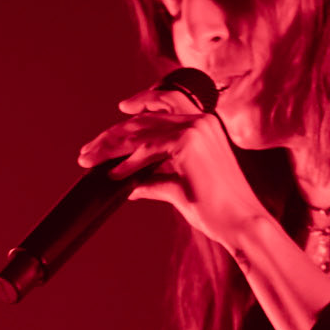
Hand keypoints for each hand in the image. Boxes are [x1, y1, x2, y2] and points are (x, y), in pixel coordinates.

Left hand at [78, 83, 269, 251]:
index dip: (135, 111)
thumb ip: (154, 180)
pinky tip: (112, 174)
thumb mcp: (179, 187)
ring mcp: (195, 129)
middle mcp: (200, 121)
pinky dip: (126, 162)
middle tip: (88, 151)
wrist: (240, 222)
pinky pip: (146, 149)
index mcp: (203, 124)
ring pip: (140, 131)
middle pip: (144, 119)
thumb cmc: (217, 209)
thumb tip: (130, 185)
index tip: (113, 122)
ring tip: (89, 159)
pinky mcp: (188, 144)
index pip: (162, 106)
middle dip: (112, 135)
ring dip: (110, 146)